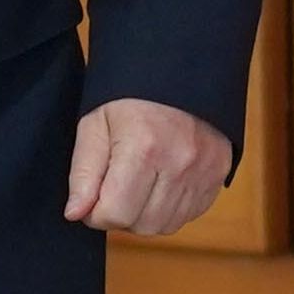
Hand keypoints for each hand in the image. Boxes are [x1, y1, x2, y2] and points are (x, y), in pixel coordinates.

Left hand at [63, 98, 234, 235]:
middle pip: (141, 225)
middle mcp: (179, 162)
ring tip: (138, 181)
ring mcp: (204, 170)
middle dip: (120, 214)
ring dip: (145, 214)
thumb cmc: (129, 95)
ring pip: (166, 225)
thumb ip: (83, 172)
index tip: (92, 197)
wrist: (178, 68)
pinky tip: (160, 181)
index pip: (115, 213)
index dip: (95, 213)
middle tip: (114, 185)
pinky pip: (189, 215)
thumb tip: (75, 214)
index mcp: (143, 146)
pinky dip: (169, 208)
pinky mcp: (218, 174)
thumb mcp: (95, 123)